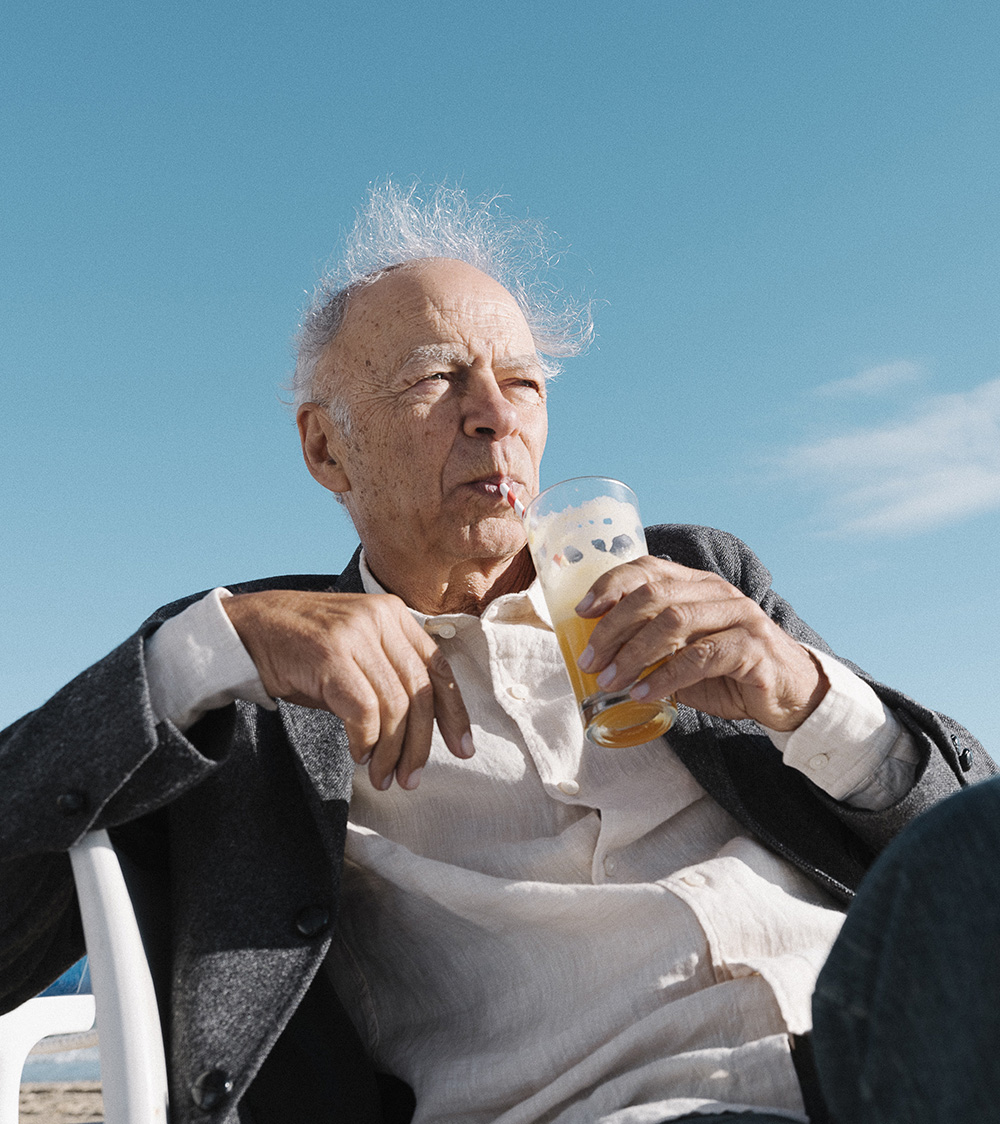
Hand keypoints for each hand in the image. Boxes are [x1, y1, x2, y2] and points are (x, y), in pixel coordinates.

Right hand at [223, 590, 472, 790]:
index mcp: (394, 615)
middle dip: (421, 744)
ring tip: (383, 777)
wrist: (246, 629)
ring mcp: (356, 634)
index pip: (439, 668)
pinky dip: (365, 740)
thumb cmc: (301, 651)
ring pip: (395, 706)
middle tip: (412, 778)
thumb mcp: (355, 654)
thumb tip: (419, 734)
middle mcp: (381, 619)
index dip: (454, 713)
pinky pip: (363, 710)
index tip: (463, 750)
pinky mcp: (331, 654)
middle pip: (420, 692)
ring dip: (391, 751)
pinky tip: (359, 755)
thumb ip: (388, 679)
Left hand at [575, 557, 827, 730]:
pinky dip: (666, 676)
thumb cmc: (730, 674)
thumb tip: (599, 656)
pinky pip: (701, 656)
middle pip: (654, 595)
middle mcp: (717, 592)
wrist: (791, 696)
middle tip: (590, 661)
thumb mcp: (684, 654)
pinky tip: (644, 694)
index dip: (611, 585)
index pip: (648, 567)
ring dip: (634, 653)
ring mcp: (739, 616)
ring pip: (674, 622)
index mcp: (697, 585)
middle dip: (613, 628)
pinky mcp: (752, 647)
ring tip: (611, 680)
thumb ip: (651, 646)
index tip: (582, 611)